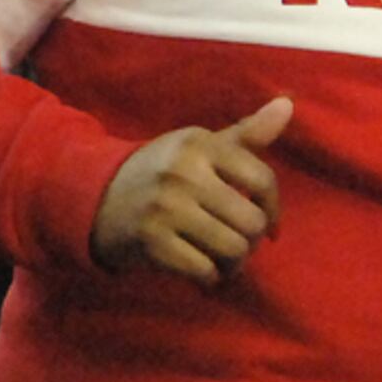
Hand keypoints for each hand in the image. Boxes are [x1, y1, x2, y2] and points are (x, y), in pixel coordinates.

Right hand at [90, 96, 292, 285]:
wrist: (94, 198)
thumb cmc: (161, 173)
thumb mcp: (198, 148)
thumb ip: (246, 133)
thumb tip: (287, 104)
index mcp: (198, 144)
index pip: (262, 180)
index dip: (273, 209)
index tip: (265, 222)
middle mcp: (182, 172)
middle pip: (251, 222)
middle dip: (250, 240)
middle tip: (235, 241)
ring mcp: (165, 207)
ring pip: (233, 250)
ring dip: (232, 262)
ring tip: (220, 257)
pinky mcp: (151, 241)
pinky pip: (206, 271)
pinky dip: (209, 277)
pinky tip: (199, 268)